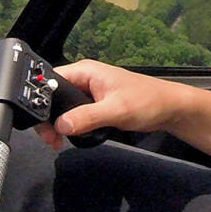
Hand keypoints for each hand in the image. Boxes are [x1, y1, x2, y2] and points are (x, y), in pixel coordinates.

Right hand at [38, 60, 181, 145]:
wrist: (169, 109)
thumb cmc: (148, 101)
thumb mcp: (116, 110)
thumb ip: (87, 116)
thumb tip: (62, 125)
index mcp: (85, 71)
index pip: (50, 81)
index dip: (42, 102)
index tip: (44, 125)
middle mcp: (84, 78)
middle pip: (53, 96)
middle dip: (49, 118)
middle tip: (52, 139)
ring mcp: (89, 91)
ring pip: (62, 107)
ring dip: (59, 124)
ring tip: (58, 141)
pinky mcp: (94, 104)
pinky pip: (74, 114)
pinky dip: (70, 125)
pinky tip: (70, 136)